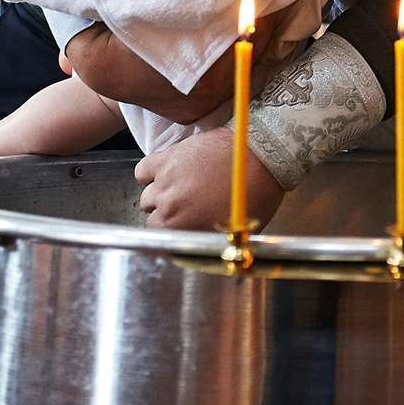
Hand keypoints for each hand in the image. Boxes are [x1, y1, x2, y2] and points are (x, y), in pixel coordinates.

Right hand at [134, 128, 284, 230]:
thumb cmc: (253, 194)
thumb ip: (206, 240)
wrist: (260, 157)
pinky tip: (165, 173)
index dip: (169, 231)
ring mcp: (166, 180)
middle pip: (151, 215)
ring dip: (159, 193)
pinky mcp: (168, 157)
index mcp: (181, 228)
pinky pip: (143, 170)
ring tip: (179, 188)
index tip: (176, 226)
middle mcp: (169, 206)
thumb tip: (199, 246)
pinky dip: (149, 173)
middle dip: (165, 212)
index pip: (157, 236)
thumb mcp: (232, 232)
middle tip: (183, 205)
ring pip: (147, 194)